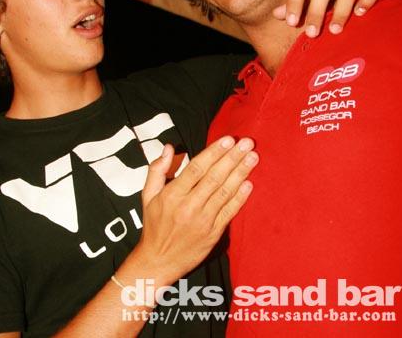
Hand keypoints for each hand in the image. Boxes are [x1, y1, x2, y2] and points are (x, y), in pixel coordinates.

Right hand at [134, 136, 257, 285]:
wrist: (158, 261)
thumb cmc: (154, 225)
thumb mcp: (147, 195)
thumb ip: (157, 169)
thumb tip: (168, 147)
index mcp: (172, 195)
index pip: (197, 168)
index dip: (214, 152)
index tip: (228, 139)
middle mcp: (189, 206)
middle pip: (214, 177)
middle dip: (232, 158)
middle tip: (247, 143)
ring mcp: (203, 221)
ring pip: (224, 192)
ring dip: (241, 173)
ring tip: (253, 157)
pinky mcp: (213, 234)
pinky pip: (229, 212)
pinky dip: (240, 198)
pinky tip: (249, 184)